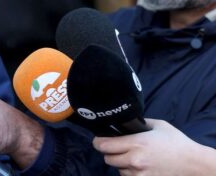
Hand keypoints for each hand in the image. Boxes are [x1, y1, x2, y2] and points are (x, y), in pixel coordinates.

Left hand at [93, 119, 215, 175]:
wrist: (194, 164)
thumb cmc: (176, 143)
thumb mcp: (157, 125)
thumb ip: (138, 124)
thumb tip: (124, 122)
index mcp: (136, 143)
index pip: (103, 145)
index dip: (98, 142)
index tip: (99, 139)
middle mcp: (135, 160)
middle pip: (107, 158)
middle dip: (109, 152)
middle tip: (116, 148)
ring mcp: (139, 174)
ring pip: (117, 169)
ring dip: (120, 163)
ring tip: (132, 157)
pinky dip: (129, 172)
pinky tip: (138, 166)